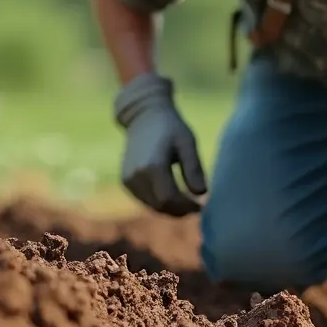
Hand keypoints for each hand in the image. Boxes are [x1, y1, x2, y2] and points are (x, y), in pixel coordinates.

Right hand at [113, 72, 206, 216]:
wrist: (144, 116)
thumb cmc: (171, 127)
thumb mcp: (187, 143)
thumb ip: (194, 169)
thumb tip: (201, 194)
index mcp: (152, 166)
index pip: (170, 199)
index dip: (187, 207)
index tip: (201, 206)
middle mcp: (136, 175)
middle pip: (160, 206)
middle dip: (180, 211)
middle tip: (196, 208)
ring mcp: (128, 179)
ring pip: (152, 206)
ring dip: (170, 209)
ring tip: (187, 203)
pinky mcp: (125, 181)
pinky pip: (144, 200)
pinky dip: (159, 203)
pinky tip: (173, 197)